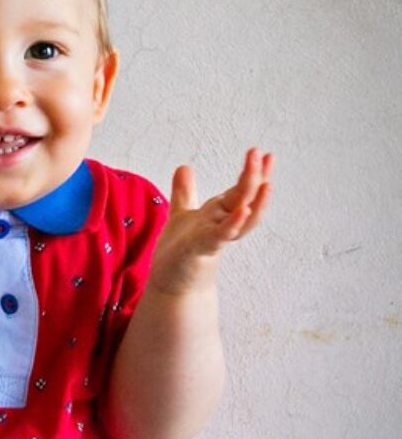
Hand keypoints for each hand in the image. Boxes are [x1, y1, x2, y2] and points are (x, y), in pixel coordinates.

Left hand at [148, 147, 273, 295]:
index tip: (264, 153)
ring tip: (266, 182)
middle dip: (255, 177)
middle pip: (245, 198)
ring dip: (253, 199)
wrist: (172, 285)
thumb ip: (185, 193)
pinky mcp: (204, 249)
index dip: (253, 173)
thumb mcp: (181, 215)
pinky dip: (234, 223)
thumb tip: (185, 167)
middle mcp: (222, 224)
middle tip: (264, 155)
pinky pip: (222, 234)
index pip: (240, 190)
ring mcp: (216, 237)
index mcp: (218, 214)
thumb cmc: (179, 253)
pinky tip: (242, 210)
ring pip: (241, 216)